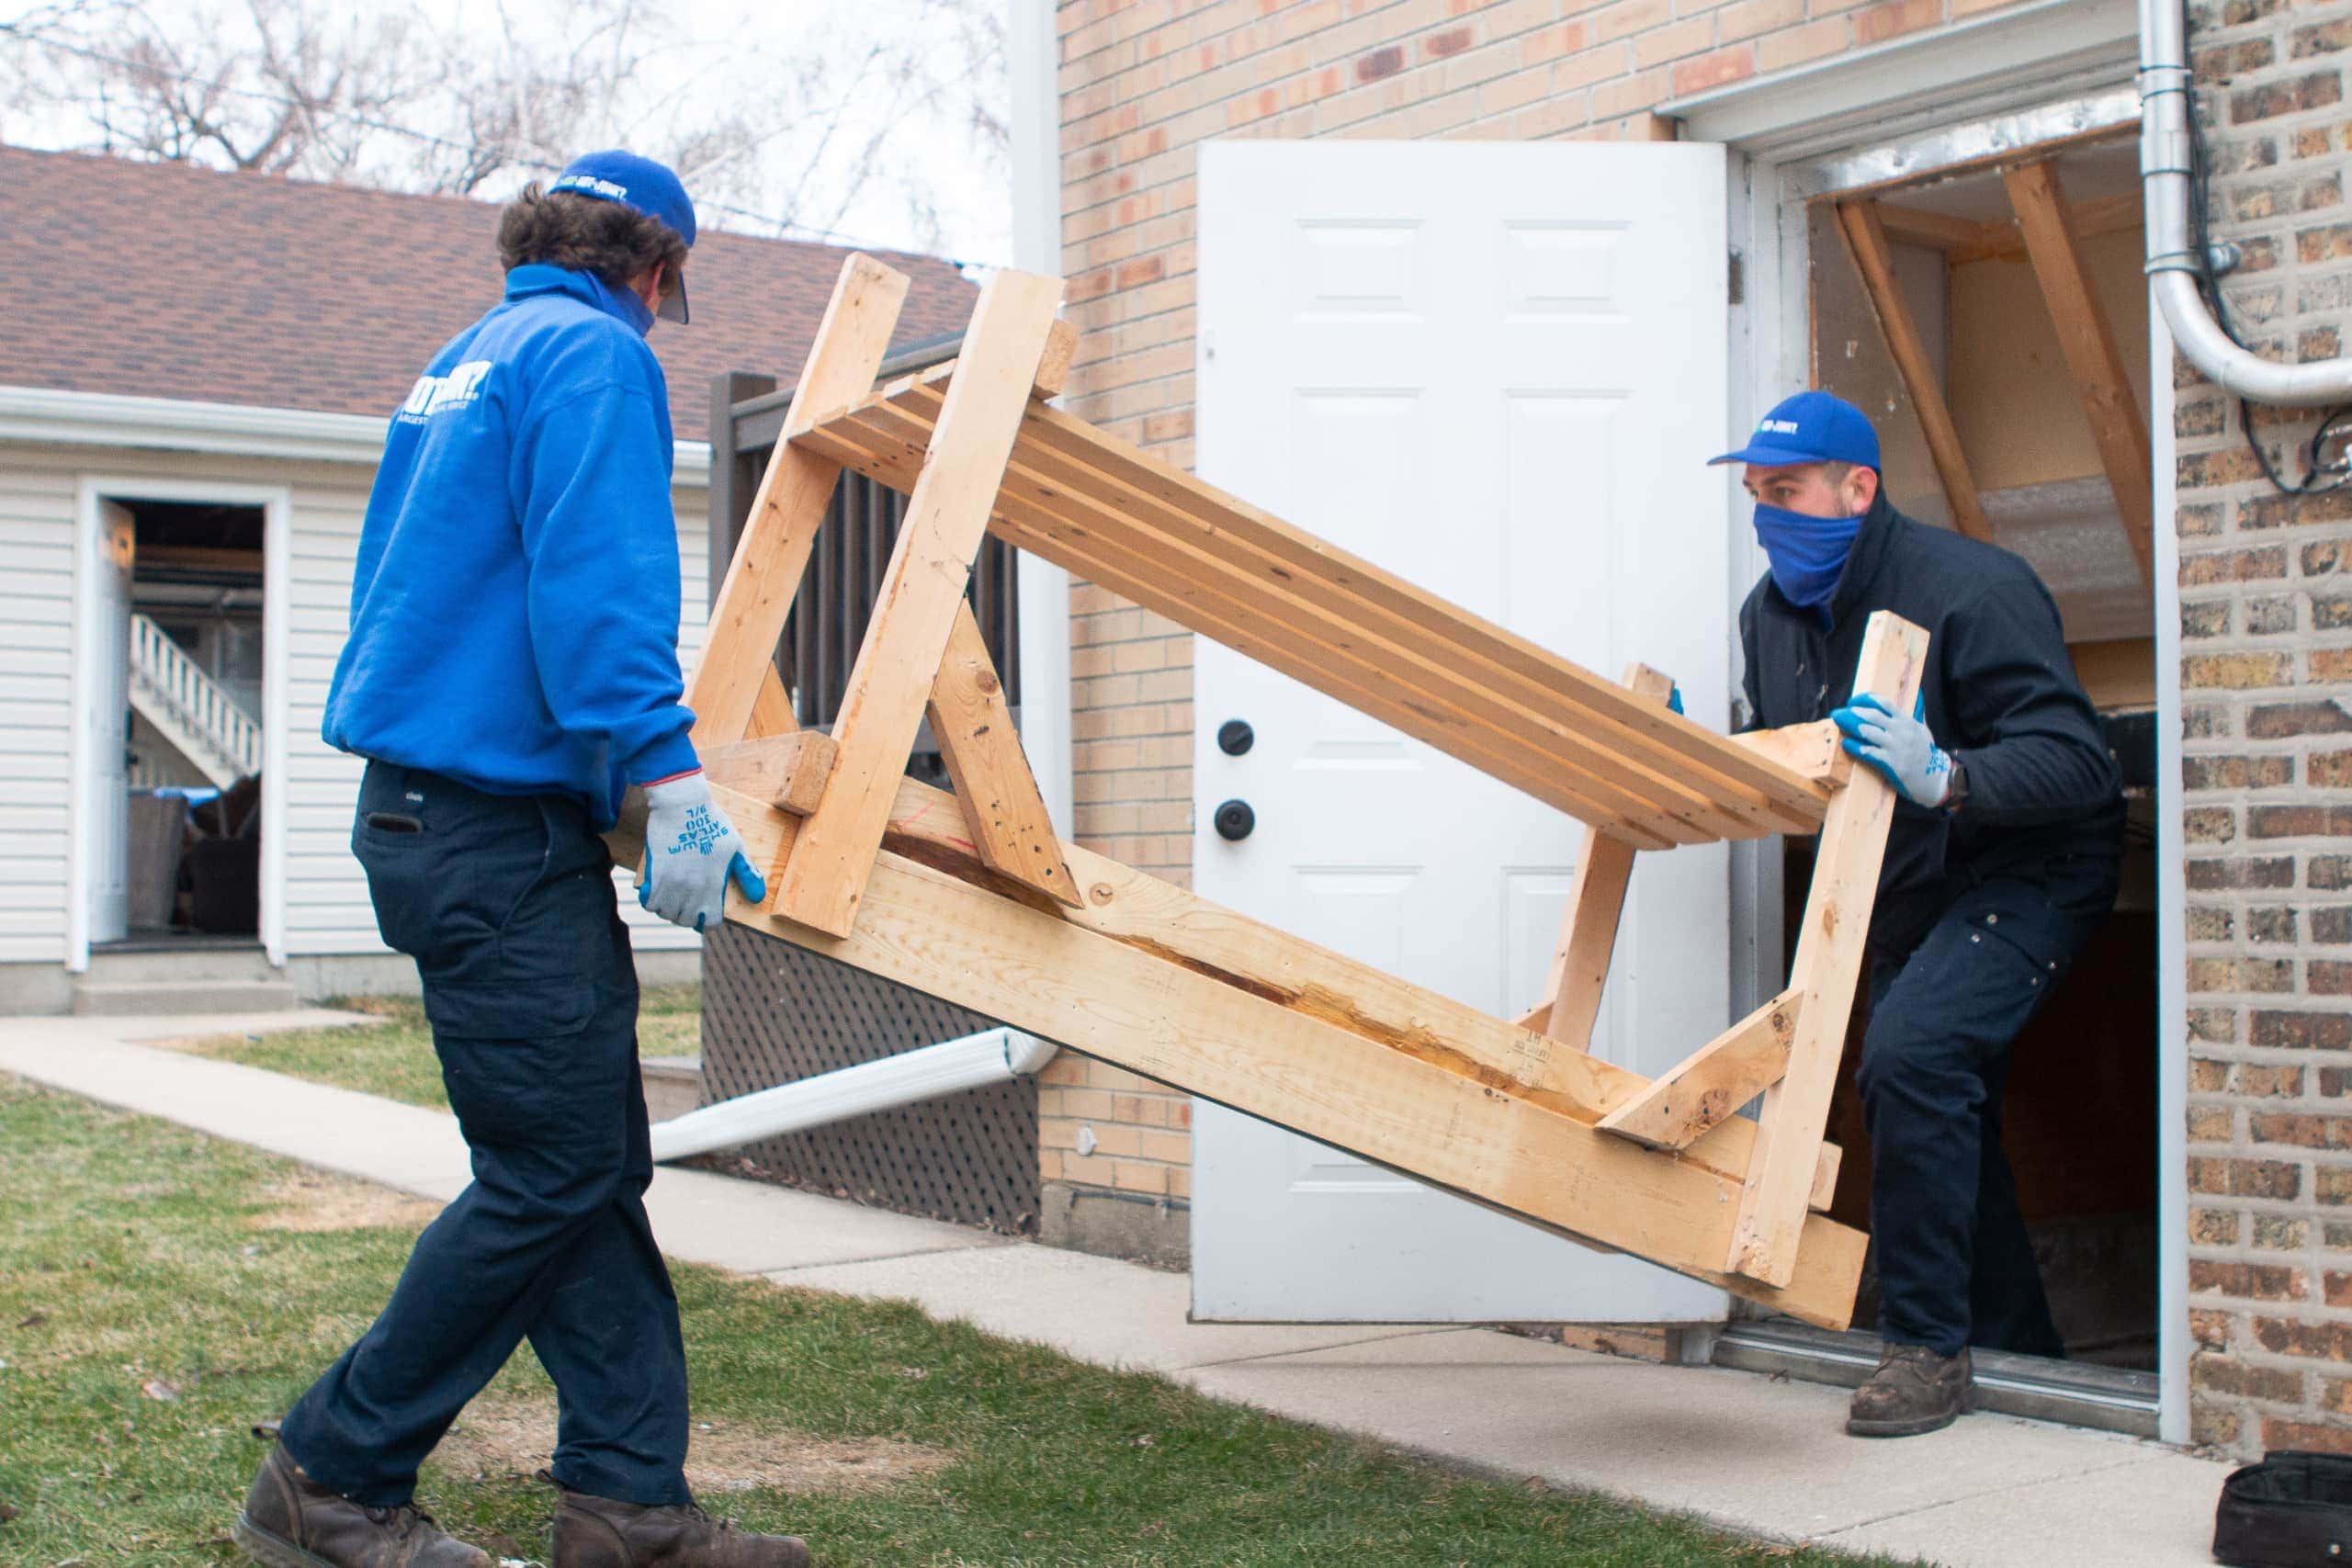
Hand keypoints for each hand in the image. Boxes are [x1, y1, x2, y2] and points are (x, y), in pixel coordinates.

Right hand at [639, 771, 765, 930]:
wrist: (683, 805)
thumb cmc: (712, 823)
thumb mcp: (736, 847)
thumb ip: (747, 874)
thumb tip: (757, 898)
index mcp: (714, 884)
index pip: (711, 921)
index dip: (710, 920)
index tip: (707, 913)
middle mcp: (693, 888)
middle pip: (686, 920)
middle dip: (688, 917)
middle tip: (687, 906)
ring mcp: (672, 882)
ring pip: (667, 914)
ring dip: (669, 910)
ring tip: (672, 900)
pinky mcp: (655, 874)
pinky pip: (649, 902)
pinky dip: (652, 902)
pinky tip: (657, 893)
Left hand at [1831, 691, 1950, 807]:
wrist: (1934, 778)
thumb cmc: (1925, 752)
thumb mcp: (1922, 729)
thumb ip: (1915, 713)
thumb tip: (1917, 694)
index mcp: (1906, 721)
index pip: (1884, 703)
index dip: (1865, 700)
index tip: (1852, 701)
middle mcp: (1901, 732)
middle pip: (1872, 716)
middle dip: (1852, 712)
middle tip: (1837, 713)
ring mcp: (1896, 747)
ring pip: (1868, 732)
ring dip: (1850, 726)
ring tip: (1837, 723)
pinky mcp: (1892, 764)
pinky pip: (1869, 752)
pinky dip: (1855, 747)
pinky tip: (1846, 743)